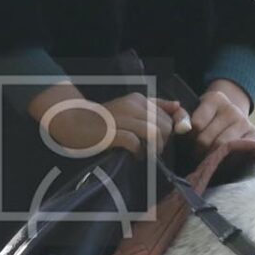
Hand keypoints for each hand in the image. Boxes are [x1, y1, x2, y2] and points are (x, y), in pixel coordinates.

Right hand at [31, 85, 184, 159]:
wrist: (75, 122)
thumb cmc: (106, 119)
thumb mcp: (131, 108)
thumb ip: (156, 106)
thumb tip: (178, 106)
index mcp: (138, 99)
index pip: (169, 114)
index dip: (173, 129)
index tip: (165, 139)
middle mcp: (132, 106)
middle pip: (164, 125)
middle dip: (163, 141)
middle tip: (152, 149)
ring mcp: (121, 118)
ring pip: (153, 133)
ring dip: (153, 148)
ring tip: (146, 153)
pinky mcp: (112, 132)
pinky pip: (135, 143)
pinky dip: (138, 152)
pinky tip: (134, 155)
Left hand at [188, 79, 254, 163]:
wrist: (232, 118)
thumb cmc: (208, 118)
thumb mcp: (193, 111)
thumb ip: (181, 116)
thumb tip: (181, 127)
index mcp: (215, 99)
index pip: (196, 124)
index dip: (189, 136)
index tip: (189, 139)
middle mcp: (232, 109)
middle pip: (207, 138)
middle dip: (198, 149)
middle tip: (196, 153)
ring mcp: (244, 122)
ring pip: (221, 146)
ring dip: (211, 156)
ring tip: (207, 157)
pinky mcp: (254, 135)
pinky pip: (238, 151)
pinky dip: (228, 158)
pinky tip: (222, 158)